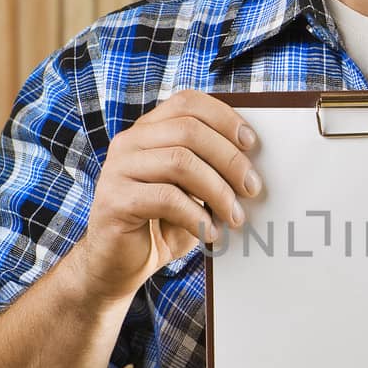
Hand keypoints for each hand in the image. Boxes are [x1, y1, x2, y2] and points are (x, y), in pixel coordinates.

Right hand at [74, 89, 263, 303]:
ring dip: (217, 190)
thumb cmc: (163, 224)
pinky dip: (197, 216)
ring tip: (235, 217)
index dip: (223, 117)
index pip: (187, 102)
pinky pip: (166, 198)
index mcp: (149, 130)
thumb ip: (211, 170)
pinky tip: (210, 233)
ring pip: (180, 161)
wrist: (119, 264)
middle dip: (229, 159)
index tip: (251, 143)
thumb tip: (254, 166)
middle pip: (189, 130)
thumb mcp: (192, 191)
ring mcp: (118, 168)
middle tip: (252, 189)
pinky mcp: (114, 199)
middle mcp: (130, 142)